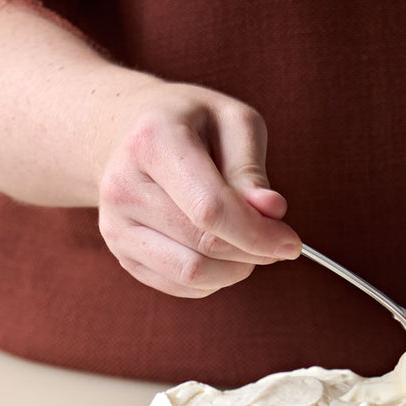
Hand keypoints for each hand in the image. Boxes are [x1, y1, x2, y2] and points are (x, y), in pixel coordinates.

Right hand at [95, 83, 299, 297]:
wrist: (125, 132)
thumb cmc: (187, 122)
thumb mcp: (230, 121)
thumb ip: (250, 168)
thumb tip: (270, 212)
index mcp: (152, 142)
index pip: (209, 208)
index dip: (257, 234)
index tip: (290, 242)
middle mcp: (122, 186)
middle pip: (203, 244)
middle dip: (252, 251)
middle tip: (274, 239)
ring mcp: (115, 224)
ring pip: (191, 273)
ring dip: (234, 269)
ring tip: (247, 244)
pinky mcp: (120, 251)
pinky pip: (178, 284)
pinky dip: (212, 278)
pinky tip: (220, 253)